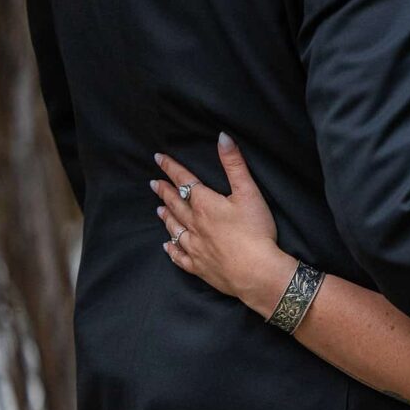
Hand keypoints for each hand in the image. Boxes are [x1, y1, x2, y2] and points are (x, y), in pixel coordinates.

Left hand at [151, 133, 296, 313]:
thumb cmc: (255, 231)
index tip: (159, 158)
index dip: (172, 168)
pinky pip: (180, 257)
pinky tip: (167, 246)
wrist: (256, 272)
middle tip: (153, 183)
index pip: (184, 181)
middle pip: (176, 204)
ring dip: (166, 218)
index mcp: (205, 204)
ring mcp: (195, 247)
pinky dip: (172, 250)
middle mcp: (195, 224)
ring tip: (159, 210)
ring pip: (175, 229)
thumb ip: (235, 164)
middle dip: (164, 191)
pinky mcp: (199, 267)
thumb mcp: (249, 192)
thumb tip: (222, 137)